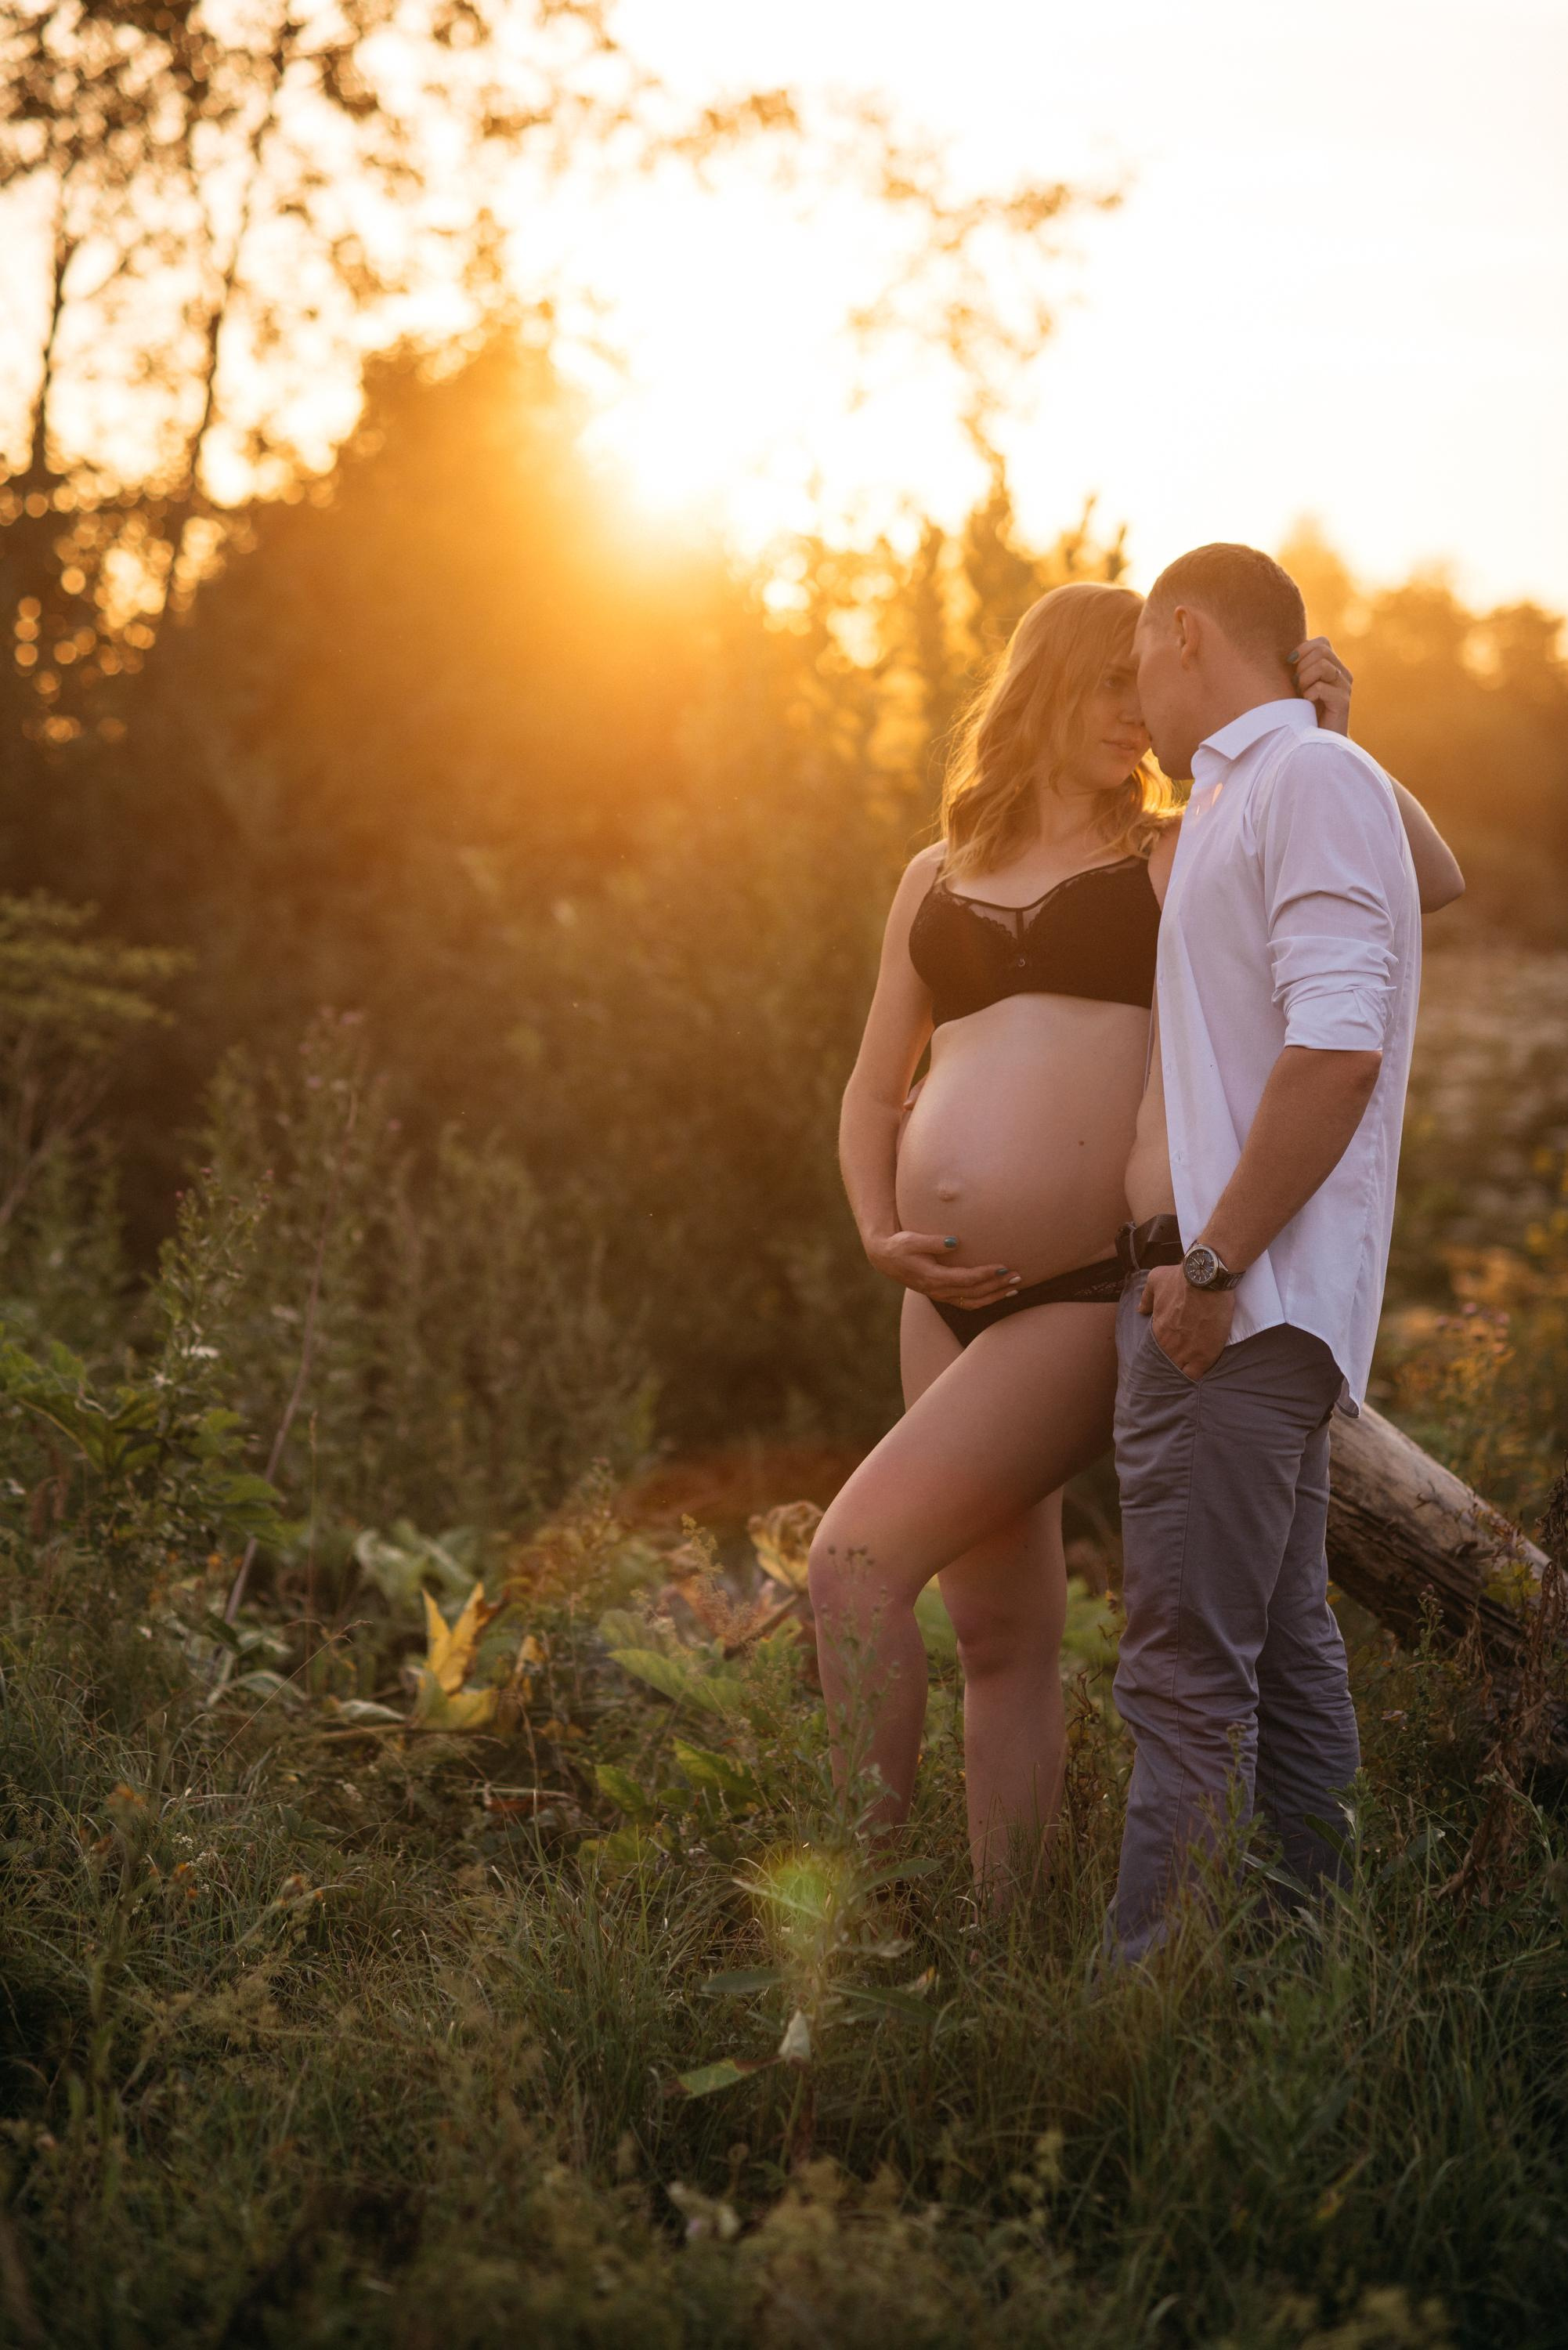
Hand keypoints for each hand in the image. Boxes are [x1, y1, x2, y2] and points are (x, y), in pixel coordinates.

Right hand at [867, 1229, 1019, 1308]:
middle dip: (997, 1286)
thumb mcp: (911, 1240)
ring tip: (1014, 1288)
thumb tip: (954, 1241)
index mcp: (933, 1277)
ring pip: (973, 1302)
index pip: (966, 1279)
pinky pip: (968, 1303)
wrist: (885, 1259)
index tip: (1002, 1266)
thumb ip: (933, 1242)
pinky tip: (998, 1293)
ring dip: (995, 1296)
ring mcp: (940, 1295)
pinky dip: (985, 1300)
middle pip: (974, 1293)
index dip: (986, 1274)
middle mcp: (938, 1290)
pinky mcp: (942, 1295)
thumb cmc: (899, 1245)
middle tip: (1017, 1276)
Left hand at [1139, 1263, 1235, 1379]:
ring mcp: (1187, 1352)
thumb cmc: (1181, 1278)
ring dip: (1183, 1369)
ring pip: (1180, 1372)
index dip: (1161, 1352)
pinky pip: (1196, 1375)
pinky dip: (1195, 1375)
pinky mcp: (1205, 1355)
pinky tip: (1198, 1370)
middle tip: (1180, 1359)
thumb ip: (1146, 1297)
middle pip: (1167, 1363)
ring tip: (1189, 1366)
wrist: (1206, 1279)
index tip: (1168, 1349)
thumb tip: (1140, 1309)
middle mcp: (1169, 1345)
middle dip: (1172, 1362)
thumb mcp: (1156, 1280)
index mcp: (1157, 1330)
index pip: (1154, 1350)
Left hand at [1289, 635, 1352, 734]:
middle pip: (1322, 651)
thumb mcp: (1298, 686)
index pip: (1322, 643)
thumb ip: (1297, 669)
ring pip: (1323, 666)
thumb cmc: (1303, 713)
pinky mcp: (1343, 702)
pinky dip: (1310, 693)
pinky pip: (1322, 687)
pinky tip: (1307, 703)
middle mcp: (1342, 674)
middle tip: (1297, 685)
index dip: (1303, 649)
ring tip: (1302, 695)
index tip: (1290, 664)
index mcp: (1333, 667)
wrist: (1317, 742)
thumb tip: (1285, 654)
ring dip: (1305, 679)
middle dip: (1302, 666)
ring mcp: (1344, 687)